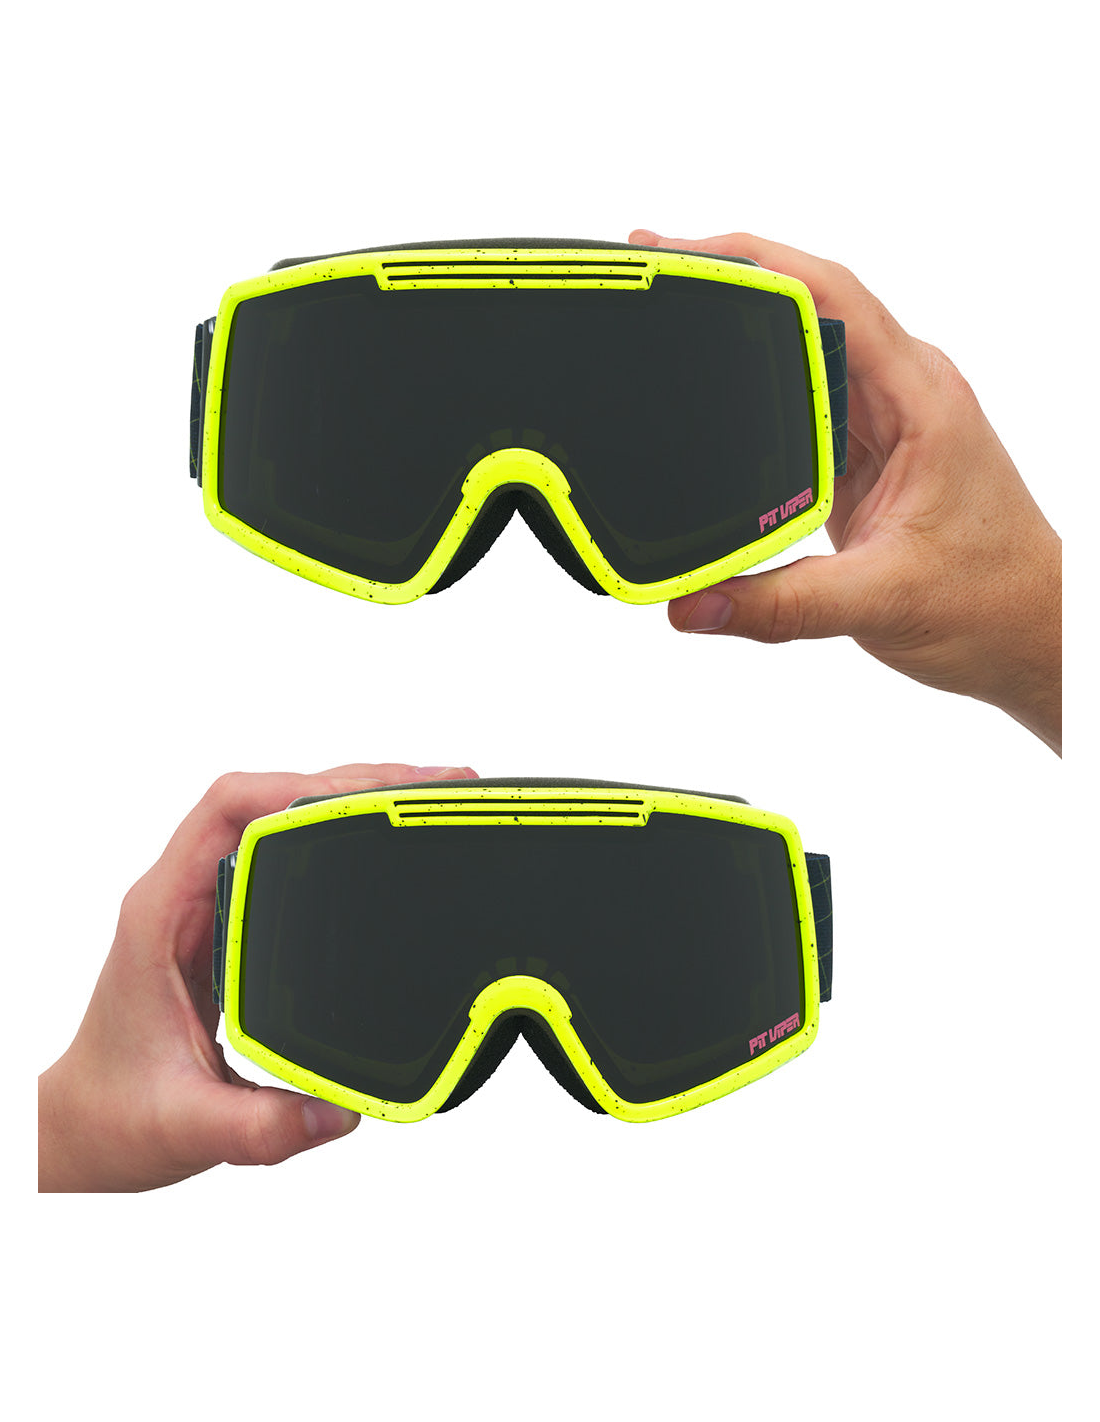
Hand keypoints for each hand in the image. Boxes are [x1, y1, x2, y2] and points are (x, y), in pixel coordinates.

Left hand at [38, 762, 478, 1191]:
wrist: (86, 1129)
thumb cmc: (114, 1116)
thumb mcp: (185, 1126)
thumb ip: (259, 1128)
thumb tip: (340, 1111)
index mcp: (161, 914)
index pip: (226, 811)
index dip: (300, 787)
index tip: (374, 795)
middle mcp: (184, 895)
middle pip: (267, 799)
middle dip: (353, 782)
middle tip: (434, 787)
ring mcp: (208, 904)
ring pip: (280, 818)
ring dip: (351, 799)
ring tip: (426, 799)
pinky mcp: (234, 922)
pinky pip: (287, 854)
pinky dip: (342, 835)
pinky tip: (388, 842)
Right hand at [631, 229, 1061, 754]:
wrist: (1031, 633)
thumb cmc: (990, 602)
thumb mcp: (880, 600)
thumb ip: (779, 605)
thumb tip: (691, 602)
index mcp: (922, 401)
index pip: (834, 297)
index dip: (756, 262)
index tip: (683, 253)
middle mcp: (906, 394)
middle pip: (813, 303)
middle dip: (732, 276)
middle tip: (655, 269)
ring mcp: (886, 421)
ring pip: (808, 346)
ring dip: (743, 325)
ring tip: (671, 308)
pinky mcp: (866, 454)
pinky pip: (806, 397)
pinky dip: (755, 383)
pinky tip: (712, 385)